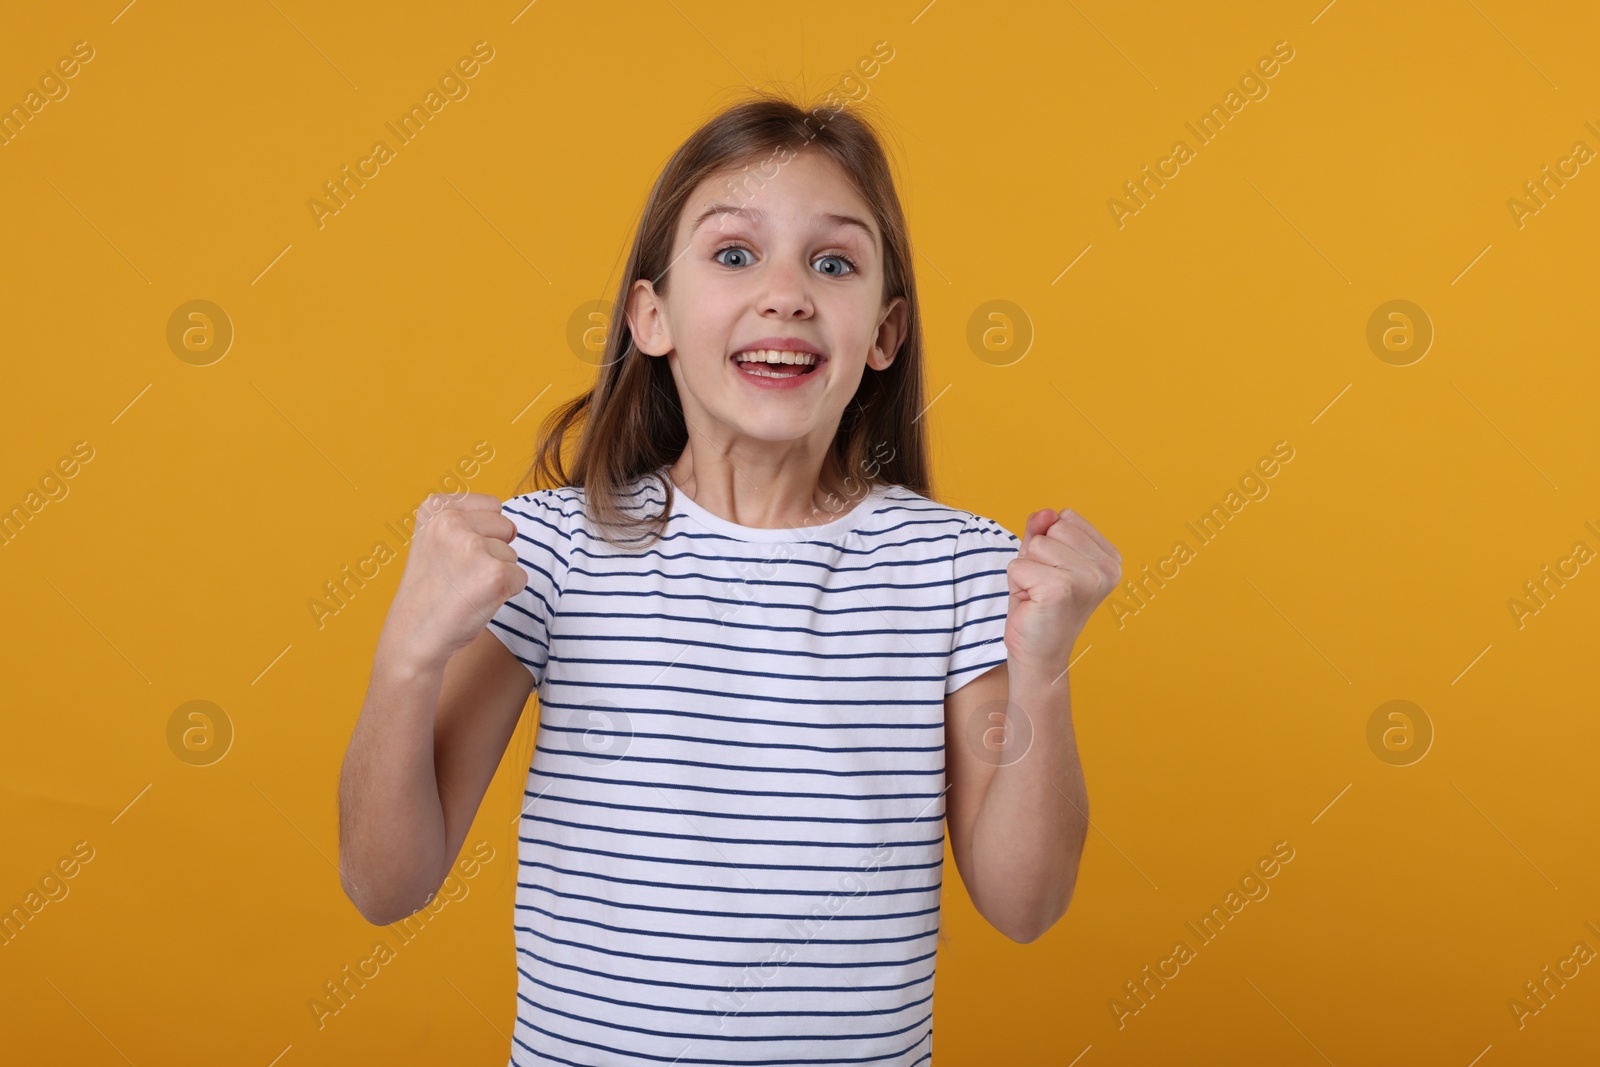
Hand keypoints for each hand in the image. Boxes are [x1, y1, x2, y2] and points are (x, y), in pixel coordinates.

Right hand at [378, 492, 526, 670]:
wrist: (414, 635)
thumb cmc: (431, 590)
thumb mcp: (434, 539)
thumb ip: (466, 521)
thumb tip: (512, 527)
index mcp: (436, 507)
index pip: (492, 506)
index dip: (482, 534)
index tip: (453, 555)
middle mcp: (451, 521)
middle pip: (506, 527)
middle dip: (493, 552)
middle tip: (461, 575)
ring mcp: (473, 547)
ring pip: (512, 555)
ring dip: (496, 574)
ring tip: (465, 588)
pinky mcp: (494, 574)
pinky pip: (520, 577)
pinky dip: (506, 592)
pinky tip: (477, 601)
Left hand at [1004, 508, 1121, 676]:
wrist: (1038, 655)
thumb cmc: (1040, 606)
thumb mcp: (1041, 559)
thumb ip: (1042, 530)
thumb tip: (1045, 512)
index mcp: (1110, 558)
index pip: (1065, 517)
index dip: (1048, 543)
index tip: (1054, 575)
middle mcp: (1107, 568)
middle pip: (1052, 527)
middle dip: (1036, 555)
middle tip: (1043, 587)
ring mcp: (1088, 579)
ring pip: (1035, 545)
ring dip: (1026, 570)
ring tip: (1039, 596)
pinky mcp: (1062, 589)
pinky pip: (1019, 565)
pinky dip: (1016, 584)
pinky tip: (1033, 604)